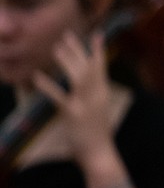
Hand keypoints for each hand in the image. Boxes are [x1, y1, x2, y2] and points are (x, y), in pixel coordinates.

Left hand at [31, 30, 113, 160]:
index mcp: (102, 92)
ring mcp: (86, 103)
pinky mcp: (73, 114)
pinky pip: (59, 97)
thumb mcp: (98, 109)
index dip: (98, 50)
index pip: (101, 67)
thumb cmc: (97, 133)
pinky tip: (37, 76)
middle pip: (88, 67)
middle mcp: (96, 94)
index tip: (97, 34)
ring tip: (56, 48)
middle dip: (77, 50)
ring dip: (67, 61)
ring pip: (78, 77)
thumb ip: (93, 94)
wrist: (99, 152)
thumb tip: (83, 83)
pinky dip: (48, 86)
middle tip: (66, 35)